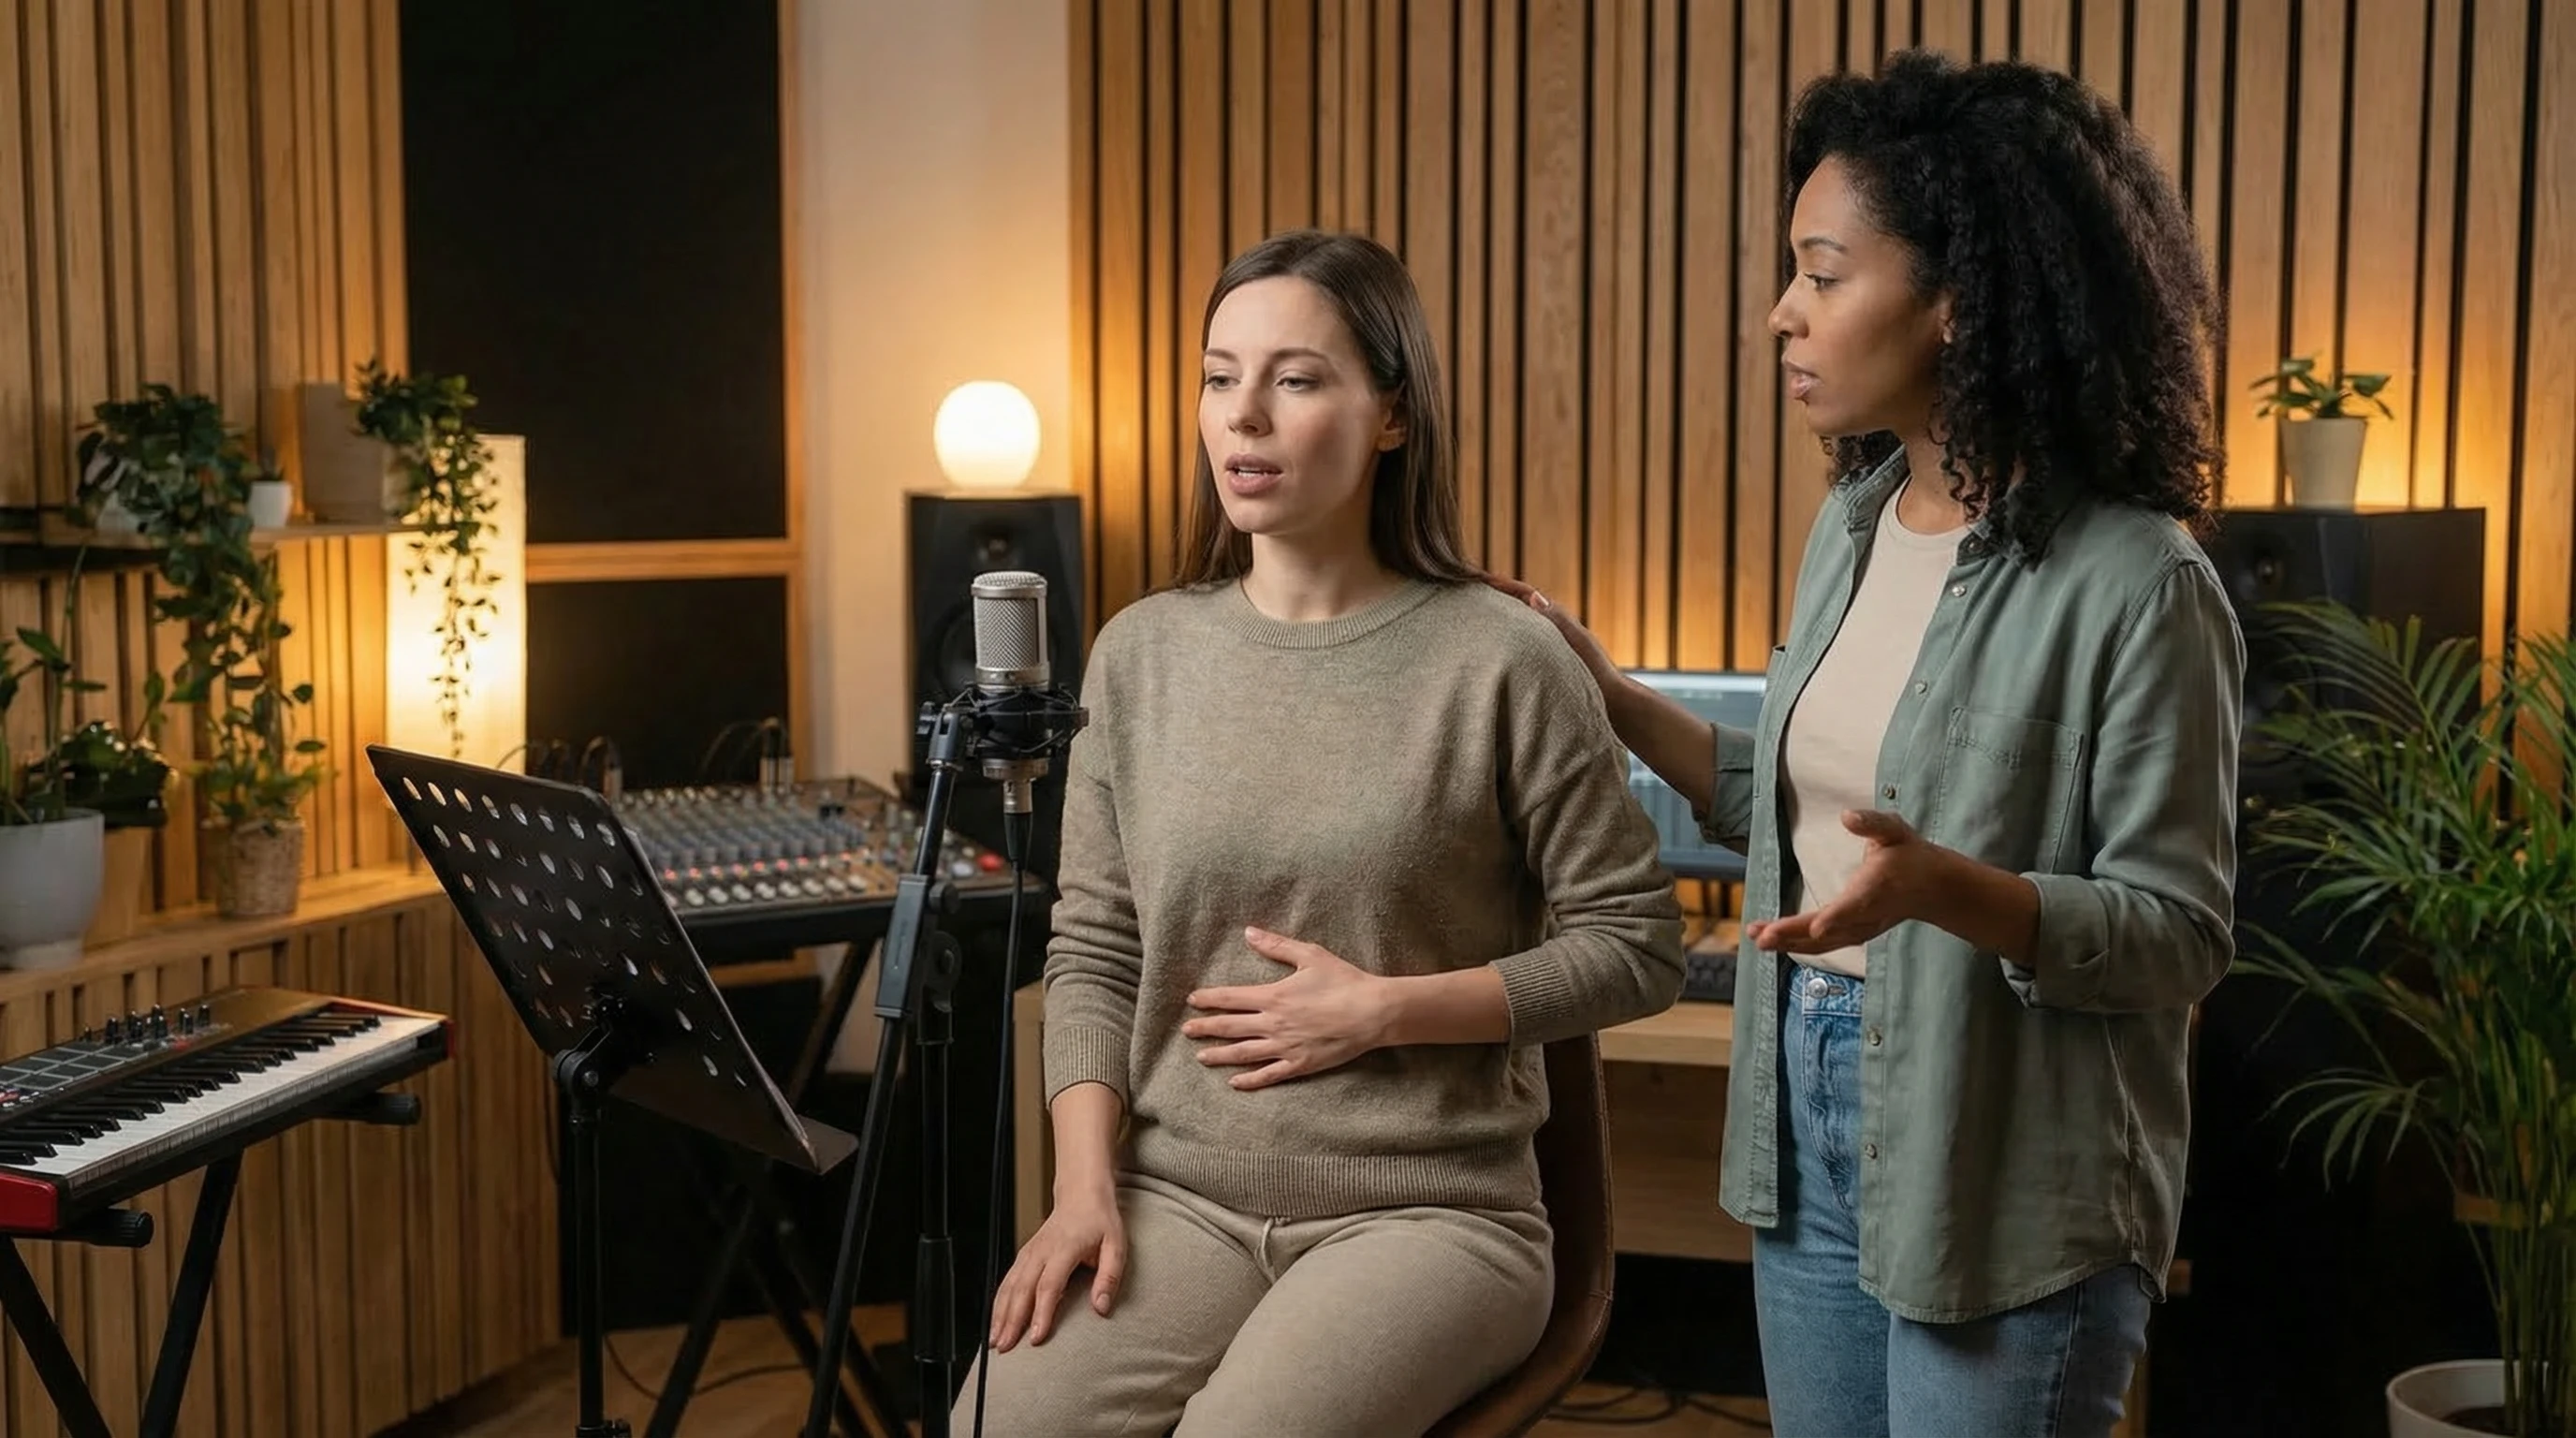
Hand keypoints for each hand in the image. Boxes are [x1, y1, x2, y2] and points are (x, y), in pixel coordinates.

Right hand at [987, 1182, 1125, 1351]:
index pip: (1049, 1285)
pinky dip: (998, 1302)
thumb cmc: (1100, 1220)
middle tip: (1005, 1348)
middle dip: (1011, 1320)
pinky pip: (1007, 1280)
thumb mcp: (1116, 1245)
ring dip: (999, 1314)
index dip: (1041, 1312)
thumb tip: (1101, 1308)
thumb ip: (1109, 1277)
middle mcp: (1041, 1250)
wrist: (1082, 1194)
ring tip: (994, 1341)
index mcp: (1064, 1247)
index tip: (1036, 1337)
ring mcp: (1029, 1252)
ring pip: (1009, 1285)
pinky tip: (995, 1321)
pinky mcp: (1024, 1255)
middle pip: (1022, 1289)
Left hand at [1182, 927, 1390, 1089]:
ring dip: (1219, 1055)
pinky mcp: (1299, 1064)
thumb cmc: (1343, 981)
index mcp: (1273, 996)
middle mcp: (1273, 1024)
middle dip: (1205, 1028)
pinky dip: (1249, 1080)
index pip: (1231, 998)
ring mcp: (1285, 1047)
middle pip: (1230, 1027)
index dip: (1209, 999)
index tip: (1192, 1001)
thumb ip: (1276, 946)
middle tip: (1186, 1031)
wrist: (1372, 1013)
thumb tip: (1249, 932)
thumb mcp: (1310, 955)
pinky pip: (1268, 1075)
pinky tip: (1234, 1081)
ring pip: (1243, 1054)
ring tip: (1201, 1056)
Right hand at [1482, 573, 1621, 696]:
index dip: (1500, 584)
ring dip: (1494, 617)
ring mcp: (1545, 645)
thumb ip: (1558, 621)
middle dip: (1492, 596)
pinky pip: (1515, 645)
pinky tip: (1485, 648)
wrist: (1612, 702)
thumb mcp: (1578, 643)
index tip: (1475, 577)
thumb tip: (1535, 597)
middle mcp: (1548, 628)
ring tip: (1468, 615)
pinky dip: (1500, 640)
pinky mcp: (1543, 663)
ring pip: (1513, 625)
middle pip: (1515, 605)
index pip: (1523, 593)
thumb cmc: (1598, 673)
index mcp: (1555, 618)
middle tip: (1464, 590)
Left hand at [1747, 810, 1946, 953]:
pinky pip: (1822, 945)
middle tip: (1763, 936)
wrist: (1932, 888)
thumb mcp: (1895, 830)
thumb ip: (1872, 823)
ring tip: (1756, 937)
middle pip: (1830, 930)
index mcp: (1876, 888)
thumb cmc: (1909, 855)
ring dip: (1788, 942)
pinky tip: (1771, 942)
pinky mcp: (1853, 935)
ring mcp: (1860, 930)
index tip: (1817, 926)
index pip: (1855, 905)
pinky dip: (1796, 945)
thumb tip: (1847, 816)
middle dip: (1795, 934)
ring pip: (1822, 943)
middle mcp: (1866, 915)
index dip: (1836, 917)